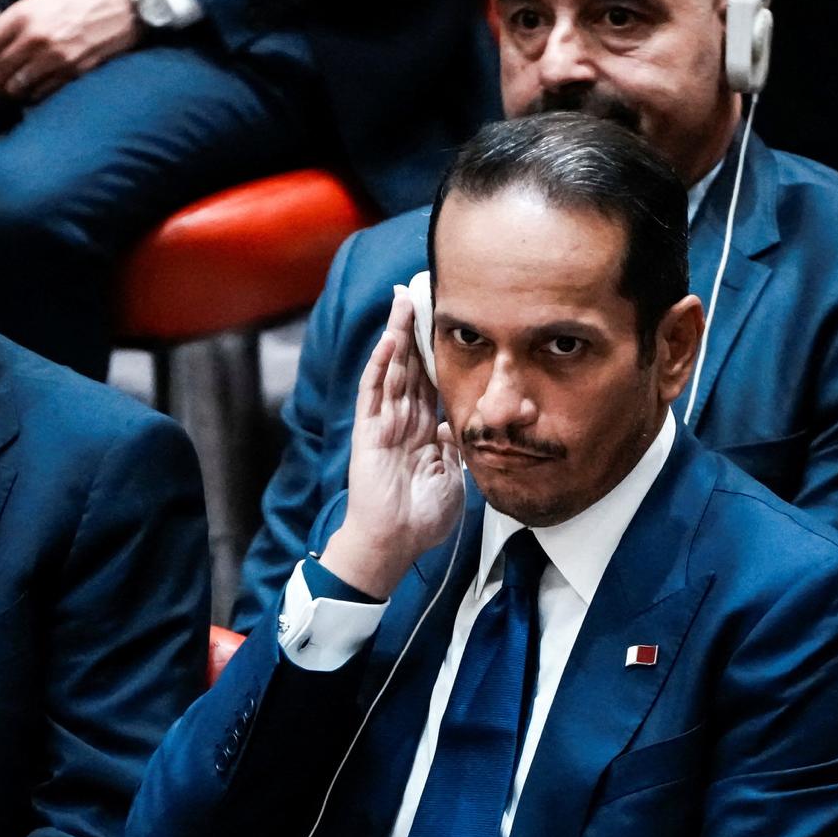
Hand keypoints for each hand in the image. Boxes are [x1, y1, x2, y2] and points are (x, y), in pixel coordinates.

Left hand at [0, 0, 140, 104]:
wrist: (121, 7)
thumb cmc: (80, 0)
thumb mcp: (40, 0)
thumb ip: (14, 21)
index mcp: (21, 15)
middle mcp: (34, 38)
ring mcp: (53, 58)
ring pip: (14, 88)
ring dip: (12, 89)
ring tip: (15, 83)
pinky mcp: (71, 73)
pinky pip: (39, 94)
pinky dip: (34, 93)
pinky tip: (36, 85)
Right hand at [320, 286, 462, 597]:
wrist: (395, 544)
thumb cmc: (422, 519)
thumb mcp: (455, 476)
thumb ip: (459, 446)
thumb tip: (468, 420)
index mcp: (424, 430)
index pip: (430, 380)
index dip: (435, 351)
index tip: (444, 322)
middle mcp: (403, 421)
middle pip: (408, 366)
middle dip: (412, 330)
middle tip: (416, 292)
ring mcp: (384, 425)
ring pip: (391, 370)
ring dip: (396, 336)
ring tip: (401, 301)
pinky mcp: (369, 433)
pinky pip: (374, 393)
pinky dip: (380, 366)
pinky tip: (389, 341)